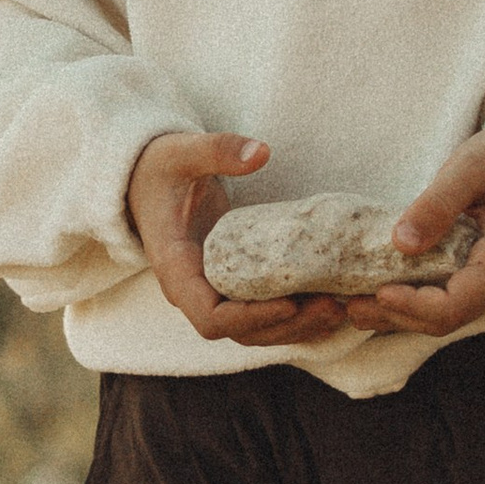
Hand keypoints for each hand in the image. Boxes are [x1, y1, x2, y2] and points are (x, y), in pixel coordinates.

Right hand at [127, 132, 346, 348]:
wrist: (146, 178)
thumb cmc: (161, 167)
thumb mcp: (183, 152)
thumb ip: (217, 150)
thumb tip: (260, 153)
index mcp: (176, 269)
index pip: (210, 318)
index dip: (251, 318)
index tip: (290, 302)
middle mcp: (194, 291)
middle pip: (240, 332)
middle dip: (287, 326)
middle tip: (332, 306)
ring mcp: (213, 292)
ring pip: (255, 330)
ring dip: (297, 327)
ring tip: (338, 309)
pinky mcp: (231, 285)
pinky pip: (261, 313)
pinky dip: (294, 317)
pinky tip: (329, 304)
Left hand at [344, 122, 484, 336]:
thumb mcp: (470, 166)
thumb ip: (437, 204)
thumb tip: (400, 243)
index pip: (455, 304)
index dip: (413, 305)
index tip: (377, 292)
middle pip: (447, 318)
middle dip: (397, 315)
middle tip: (350, 305)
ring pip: (446, 316)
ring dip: (400, 315)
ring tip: (354, 306)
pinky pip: (449, 301)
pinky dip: (414, 302)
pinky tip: (380, 294)